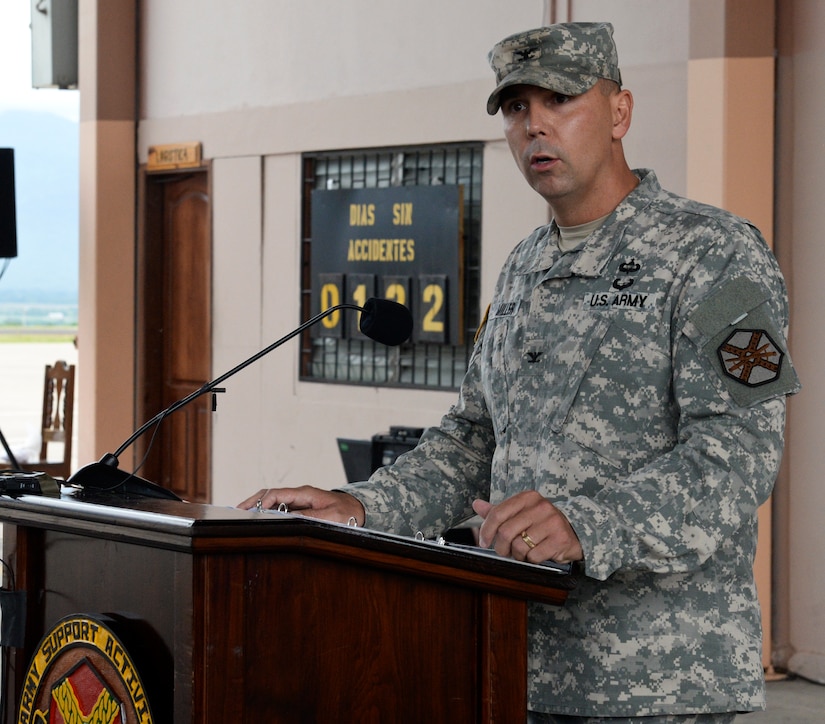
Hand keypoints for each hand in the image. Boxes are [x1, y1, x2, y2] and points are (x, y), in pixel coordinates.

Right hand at [237, 485, 365, 526]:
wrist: (358, 510)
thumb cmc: (347, 512)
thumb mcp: (331, 516)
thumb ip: (311, 517)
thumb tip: (290, 519)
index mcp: (304, 493)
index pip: (276, 493)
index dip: (260, 501)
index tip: (249, 511)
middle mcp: (299, 495)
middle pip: (270, 494)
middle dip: (253, 501)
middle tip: (236, 511)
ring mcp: (299, 501)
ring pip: (273, 501)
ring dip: (258, 506)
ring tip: (242, 516)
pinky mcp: (300, 508)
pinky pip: (280, 508)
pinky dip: (267, 512)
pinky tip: (259, 520)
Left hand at [472, 491, 582, 563]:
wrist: (575, 532)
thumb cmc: (541, 524)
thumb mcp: (520, 513)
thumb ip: (498, 511)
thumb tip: (476, 504)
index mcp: (528, 497)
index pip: (498, 513)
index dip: (486, 530)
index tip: (483, 542)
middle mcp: (541, 506)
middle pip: (506, 532)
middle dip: (501, 547)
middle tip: (504, 552)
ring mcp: (552, 522)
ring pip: (520, 546)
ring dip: (518, 555)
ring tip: (524, 552)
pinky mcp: (560, 539)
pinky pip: (534, 556)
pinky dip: (531, 559)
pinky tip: (537, 554)